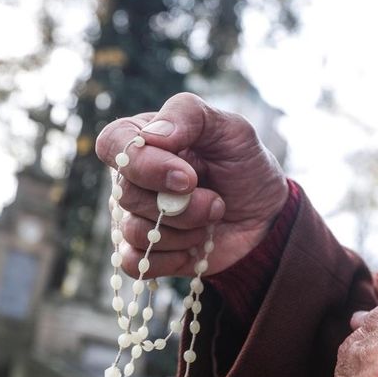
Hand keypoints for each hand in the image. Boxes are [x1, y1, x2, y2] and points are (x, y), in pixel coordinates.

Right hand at [94, 92, 288, 277]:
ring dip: (184, 229)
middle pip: (126, 193)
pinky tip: (195, 245)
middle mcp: (133, 178)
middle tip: (216, 201)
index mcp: (144, 140)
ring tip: (211, 217)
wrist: (265, 216)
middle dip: (179, 204)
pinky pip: (134, 262)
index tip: (187, 177)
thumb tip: (152, 135)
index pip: (112, 144)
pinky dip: (171, 258)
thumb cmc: (243, 166)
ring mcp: (136, 216)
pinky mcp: (144, 253)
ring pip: (134, 230)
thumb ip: (189, 114)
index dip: (143, 164)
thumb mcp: (231, 128)